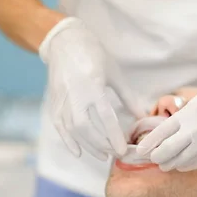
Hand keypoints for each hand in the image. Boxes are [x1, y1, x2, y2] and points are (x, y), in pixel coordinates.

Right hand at [39, 17, 143, 159]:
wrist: (65, 42)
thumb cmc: (94, 55)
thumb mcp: (114, 74)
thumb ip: (128, 97)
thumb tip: (143, 116)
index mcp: (92, 85)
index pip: (104, 117)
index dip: (114, 136)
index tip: (123, 150)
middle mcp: (74, 94)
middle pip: (85, 127)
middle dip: (100, 144)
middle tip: (114, 154)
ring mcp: (61, 99)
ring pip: (71, 129)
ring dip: (87, 145)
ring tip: (102, 155)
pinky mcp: (54, 102)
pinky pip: (59, 126)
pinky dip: (67, 141)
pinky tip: (78, 152)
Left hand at [137, 63, 196, 171]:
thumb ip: (187, 116)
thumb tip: (173, 127)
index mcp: (188, 114)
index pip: (160, 133)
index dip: (148, 145)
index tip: (140, 151)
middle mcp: (194, 130)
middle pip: (166, 152)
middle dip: (157, 158)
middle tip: (154, 160)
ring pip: (181, 162)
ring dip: (171, 164)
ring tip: (166, 165)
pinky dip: (187, 166)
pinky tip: (183, 166)